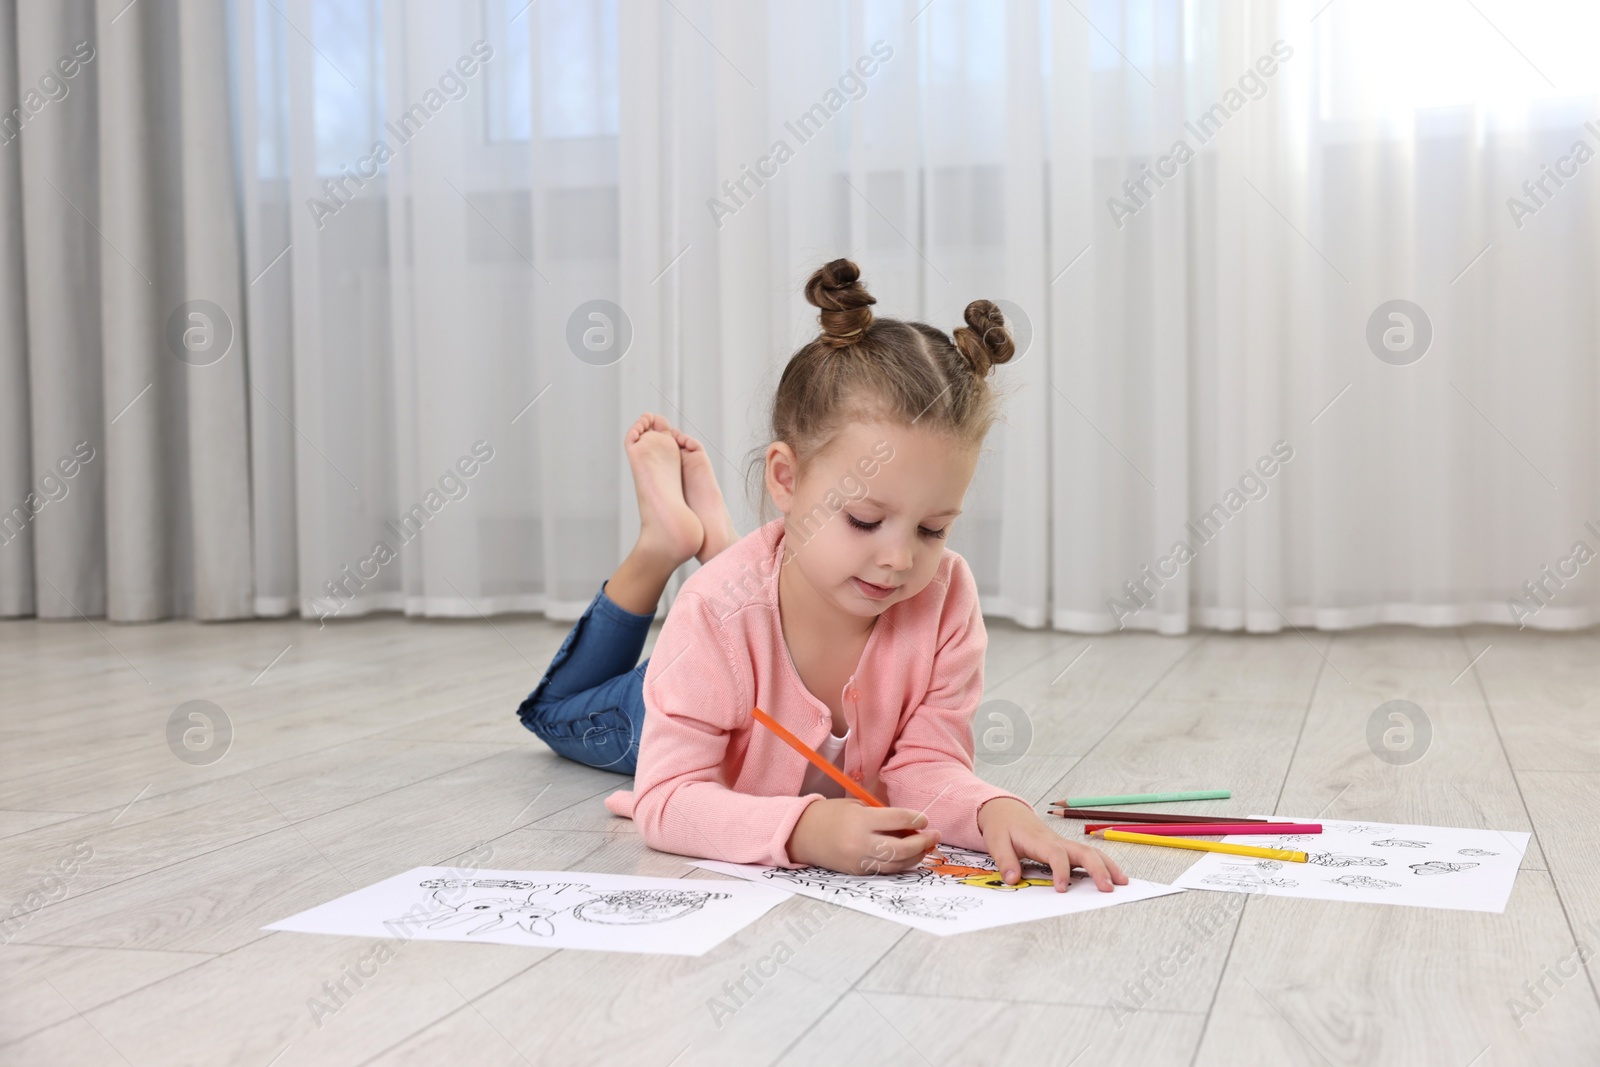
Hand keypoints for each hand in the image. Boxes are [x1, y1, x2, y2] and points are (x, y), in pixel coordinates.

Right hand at [786, 798, 941, 875]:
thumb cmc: (831, 815)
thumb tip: (911, 826)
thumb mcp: (856, 806)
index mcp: (860, 821)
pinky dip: (901, 863)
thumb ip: (882, 815)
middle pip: (902, 847)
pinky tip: (910, 856)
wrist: (803, 834)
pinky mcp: (858, 872)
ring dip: (916, 856)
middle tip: (934, 835)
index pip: (898, 820)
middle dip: (923, 842)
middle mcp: (860, 843)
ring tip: (927, 847)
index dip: (916, 820)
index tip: (923, 819)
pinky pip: (886, 869)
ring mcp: (859, 861)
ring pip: (897, 863)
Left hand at [977, 797, 1128, 891]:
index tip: (1062, 889)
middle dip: (1098, 869)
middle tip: (1108, 889)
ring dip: (1108, 866)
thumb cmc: (1002, 826)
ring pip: (1091, 851)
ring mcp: (1063, 844)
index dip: (1061, 871)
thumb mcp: (996, 842)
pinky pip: (1087, 855)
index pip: (1056, 854)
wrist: (1006, 811)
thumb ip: (1005, 860)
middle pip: (1083, 851)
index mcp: (1039, 840)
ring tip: (1123, 883)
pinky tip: (1113, 877)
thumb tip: (1012, 879)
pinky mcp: (1066, 848)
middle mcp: (1056, 840)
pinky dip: (1103, 865)